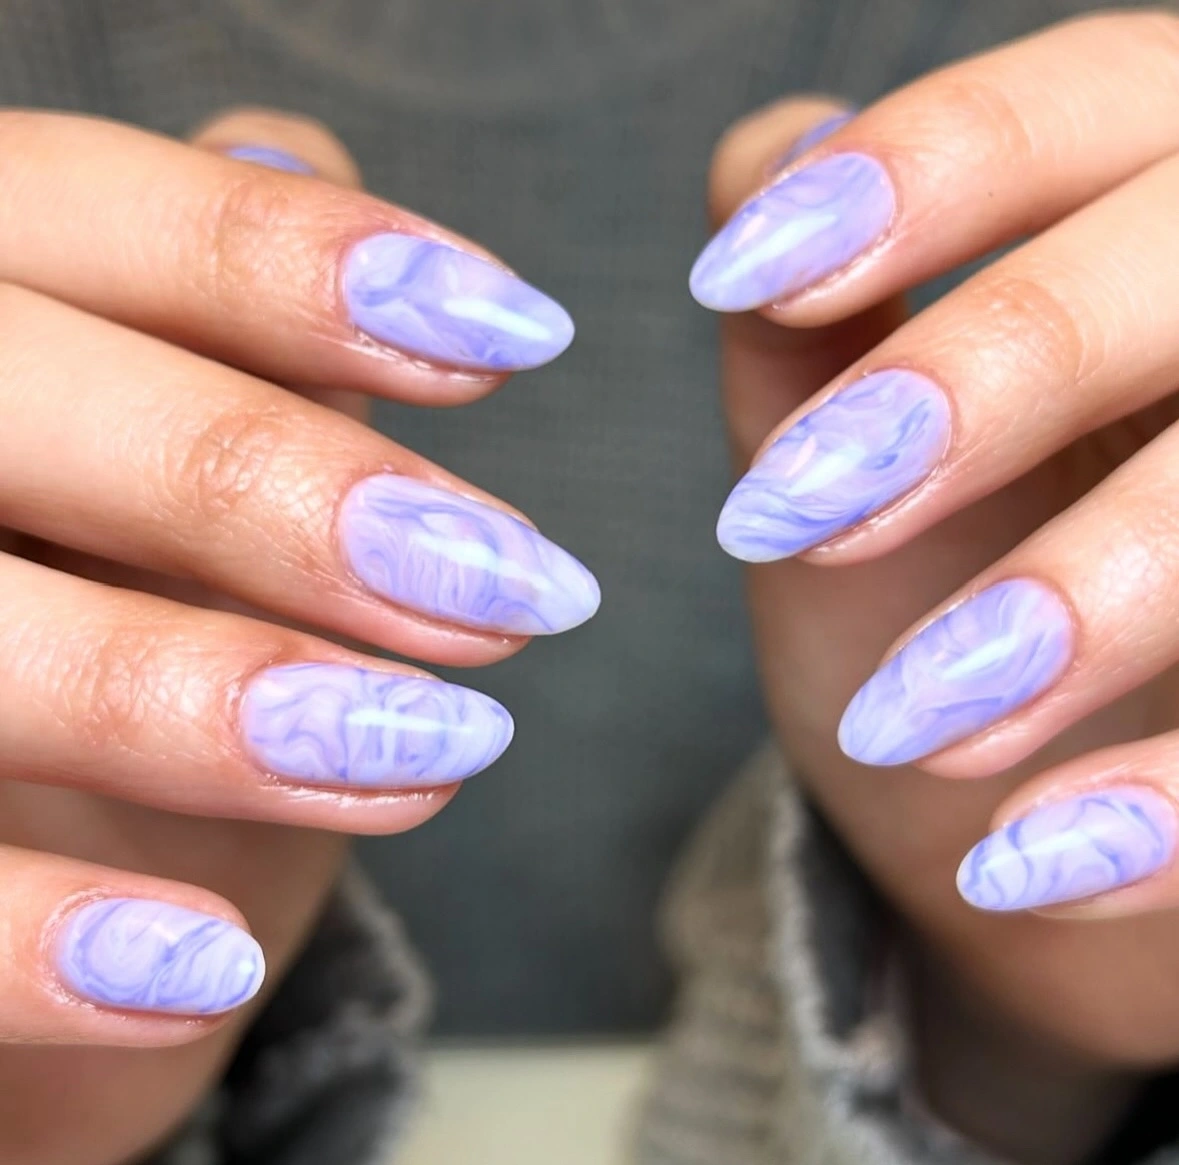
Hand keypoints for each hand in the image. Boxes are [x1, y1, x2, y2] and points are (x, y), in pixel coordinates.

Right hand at [0, 106, 594, 1164]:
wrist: (11, 848)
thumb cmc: (93, 605)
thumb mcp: (151, 450)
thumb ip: (202, 310)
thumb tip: (287, 147)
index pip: (81, 208)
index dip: (292, 256)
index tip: (518, 326)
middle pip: (23, 393)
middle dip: (282, 489)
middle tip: (515, 589)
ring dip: (208, 702)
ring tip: (437, 752)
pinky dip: (42, 940)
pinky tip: (209, 963)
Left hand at [697, 10, 1178, 1159]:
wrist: (1050, 787)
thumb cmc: (940, 582)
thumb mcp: (855, 449)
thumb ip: (812, 317)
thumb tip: (768, 159)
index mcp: (1162, 199)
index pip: (1072, 111)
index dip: (917, 175)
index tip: (743, 276)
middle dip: (995, 377)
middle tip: (791, 515)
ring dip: (1079, 608)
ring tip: (898, 729)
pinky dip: (1165, 807)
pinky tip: (1019, 866)